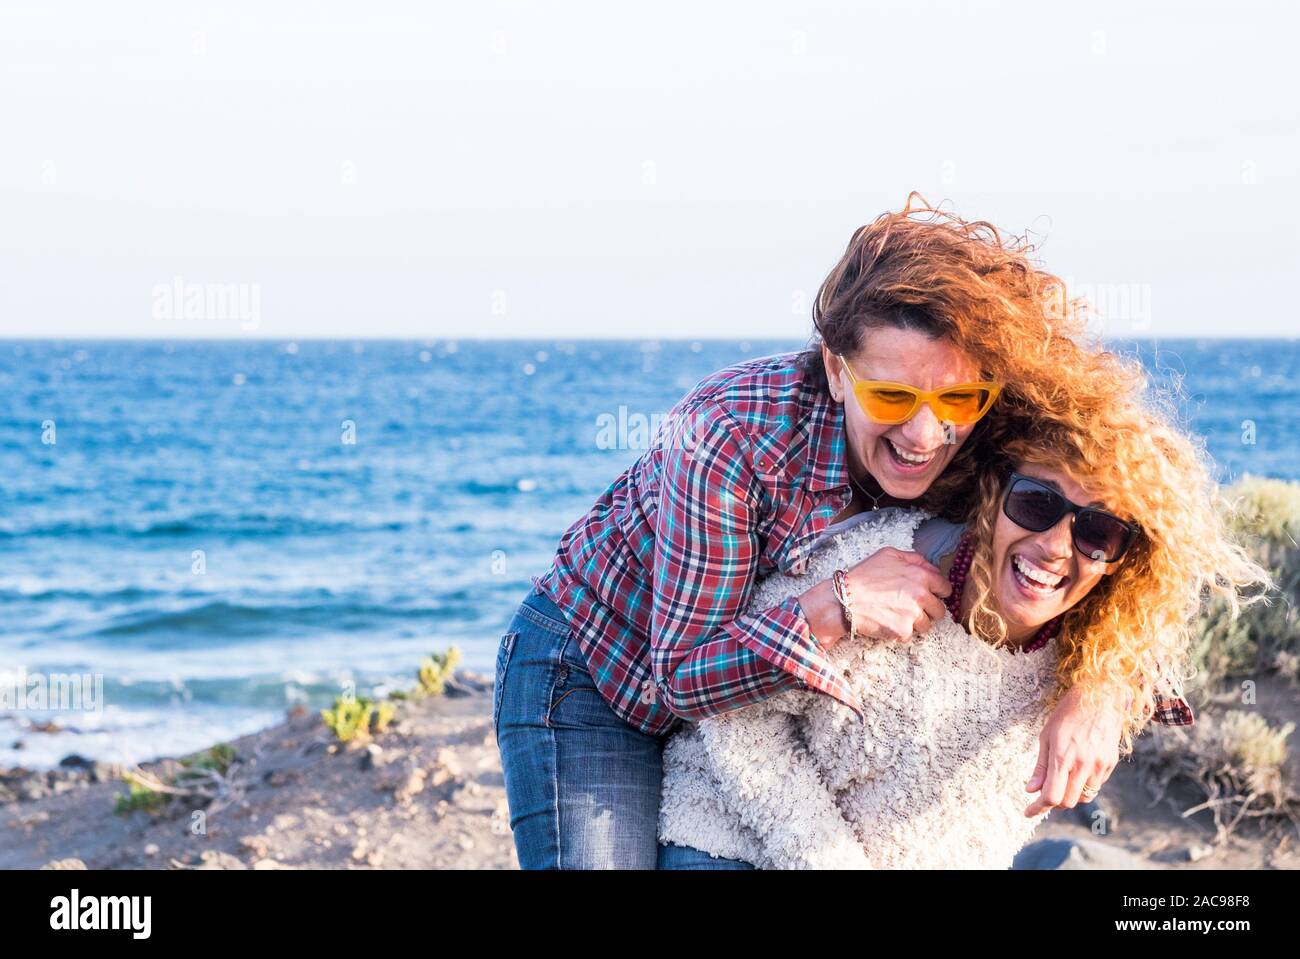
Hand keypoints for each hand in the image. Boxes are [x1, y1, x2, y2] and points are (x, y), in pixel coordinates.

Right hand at [842, 547, 951, 642]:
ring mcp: (913, 614)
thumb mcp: (888, 555)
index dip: (937, 592)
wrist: (843, 599)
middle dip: (928, 610)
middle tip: (911, 608)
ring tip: (897, 615)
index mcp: (920, 575)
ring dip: (915, 622)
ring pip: (927, 625)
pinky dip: (900, 631)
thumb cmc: (863, 576)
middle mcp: (920, 595)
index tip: (928, 596)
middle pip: (940, 610)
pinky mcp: (903, 631)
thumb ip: (913, 558)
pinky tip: (887, 622)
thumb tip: (929, 566)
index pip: (945, 588)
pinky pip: (910, 635)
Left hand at [1023, 684, 1122, 816]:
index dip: (1038, 808)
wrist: (1101, 697)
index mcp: (1062, 757)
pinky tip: (1077, 771)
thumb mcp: (1046, 735)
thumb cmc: (1068, 712)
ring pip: (1084, 797)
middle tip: (1045, 793)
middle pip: (1068, 802)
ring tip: (1062, 781)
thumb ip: (1040, 766)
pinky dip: (1084, 785)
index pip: (1051, 796)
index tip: (1028, 812)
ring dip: (1070, 796)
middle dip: (1054, 802)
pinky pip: (1096, 785)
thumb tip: (1031, 790)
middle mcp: (1082, 764)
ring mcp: (1099, 765)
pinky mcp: (1110, 764)